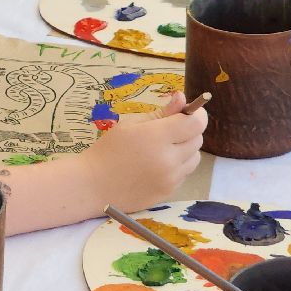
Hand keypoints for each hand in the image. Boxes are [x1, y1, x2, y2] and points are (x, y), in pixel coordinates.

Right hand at [82, 96, 206, 204]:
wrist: (93, 185)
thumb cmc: (108, 150)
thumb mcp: (131, 125)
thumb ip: (160, 113)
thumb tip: (181, 98)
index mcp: (156, 136)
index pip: (196, 123)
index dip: (196, 114)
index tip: (188, 112)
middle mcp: (168, 159)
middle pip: (197, 140)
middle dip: (188, 131)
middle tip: (169, 131)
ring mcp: (170, 179)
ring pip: (195, 158)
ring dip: (186, 150)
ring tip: (163, 150)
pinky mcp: (169, 192)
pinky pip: (184, 174)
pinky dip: (177, 167)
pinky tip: (157, 165)